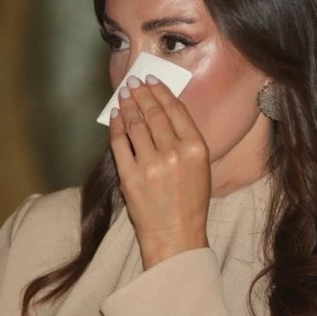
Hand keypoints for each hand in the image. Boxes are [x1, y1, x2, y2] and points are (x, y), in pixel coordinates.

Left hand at [109, 74, 209, 269]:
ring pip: (135, 124)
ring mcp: (151, 165)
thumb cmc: (190, 201)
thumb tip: (163, 109)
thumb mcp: (200, 166)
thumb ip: (185, 139)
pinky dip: (116, 125)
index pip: (175, 110)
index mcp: (196, 148)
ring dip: (128, 105)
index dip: (161, 91)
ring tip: (124, 94)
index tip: (151, 80)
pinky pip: (119, 143)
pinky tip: (116, 115)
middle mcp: (175, 153)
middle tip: (133, 81)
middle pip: (154, 113)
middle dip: (141, 93)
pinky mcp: (130, 176)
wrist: (176, 236)